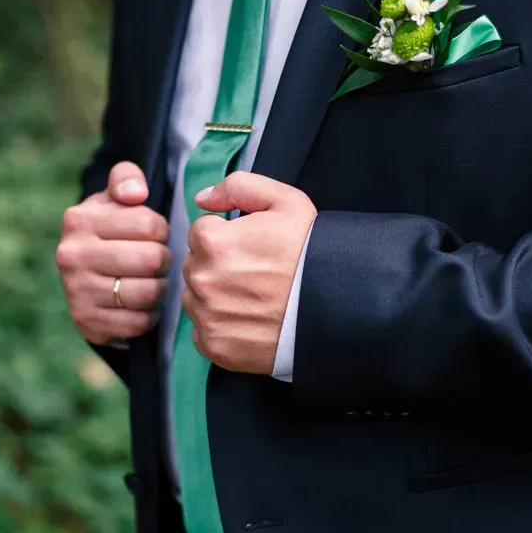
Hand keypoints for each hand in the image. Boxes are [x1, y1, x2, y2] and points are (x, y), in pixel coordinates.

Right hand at [56, 162, 170, 344]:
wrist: (83, 281)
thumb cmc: (109, 232)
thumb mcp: (114, 199)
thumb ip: (126, 179)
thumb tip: (136, 194)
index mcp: (79, 219)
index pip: (149, 224)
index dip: (161, 230)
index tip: (153, 234)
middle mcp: (71, 254)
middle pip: (152, 259)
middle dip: (163, 260)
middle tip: (156, 261)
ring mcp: (76, 291)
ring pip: (148, 292)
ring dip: (159, 288)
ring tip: (151, 281)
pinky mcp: (86, 321)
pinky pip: (139, 322)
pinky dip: (148, 314)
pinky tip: (141, 304)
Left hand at [182, 171, 315, 374]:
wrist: (337, 306)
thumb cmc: (312, 253)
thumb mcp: (286, 202)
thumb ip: (238, 186)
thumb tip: (203, 198)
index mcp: (213, 241)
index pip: (200, 232)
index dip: (226, 236)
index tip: (249, 247)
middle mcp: (202, 280)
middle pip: (194, 265)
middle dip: (217, 265)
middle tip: (253, 273)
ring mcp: (207, 316)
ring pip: (196, 298)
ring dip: (215, 296)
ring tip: (252, 297)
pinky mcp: (215, 346)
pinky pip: (204, 331)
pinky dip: (220, 327)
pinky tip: (249, 320)